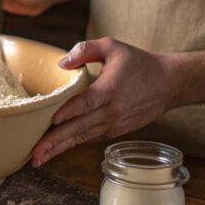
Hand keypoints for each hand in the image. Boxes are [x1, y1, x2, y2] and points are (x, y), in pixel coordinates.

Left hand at [31, 38, 182, 166]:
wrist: (169, 83)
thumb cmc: (138, 63)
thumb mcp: (113, 47)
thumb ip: (86, 49)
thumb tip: (61, 63)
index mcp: (110, 89)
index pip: (86, 103)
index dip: (69, 112)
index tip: (51, 121)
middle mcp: (112, 111)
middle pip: (79, 127)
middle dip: (56, 141)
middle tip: (34, 153)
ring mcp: (115, 124)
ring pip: (83, 138)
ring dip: (60, 148)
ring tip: (38, 158)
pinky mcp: (116, 131)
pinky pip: (90, 138)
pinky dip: (73, 144)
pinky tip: (56, 150)